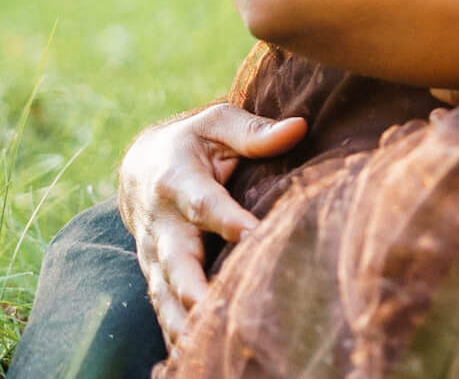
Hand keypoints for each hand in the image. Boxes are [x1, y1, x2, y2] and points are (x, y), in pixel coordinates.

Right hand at [117, 103, 304, 346]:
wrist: (141, 164)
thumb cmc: (193, 140)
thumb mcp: (217, 122)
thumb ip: (254, 131)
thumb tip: (298, 127)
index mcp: (176, 179)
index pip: (204, 204)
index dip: (227, 220)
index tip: (255, 236)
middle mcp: (160, 222)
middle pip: (175, 260)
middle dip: (193, 288)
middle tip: (216, 310)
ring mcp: (154, 252)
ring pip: (164, 292)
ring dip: (182, 321)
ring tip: (203, 347)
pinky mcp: (155, 273)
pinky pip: (162, 306)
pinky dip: (174, 331)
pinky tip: (191, 356)